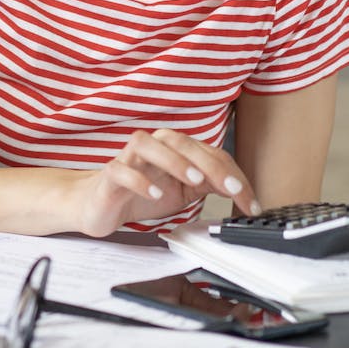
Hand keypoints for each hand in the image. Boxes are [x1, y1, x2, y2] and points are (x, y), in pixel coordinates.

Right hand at [77, 129, 257, 236]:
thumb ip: (208, 185)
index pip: (208, 154)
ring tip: (194, 180)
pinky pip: (121, 170)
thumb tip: (239, 188)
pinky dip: (139, 180)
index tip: (249, 202)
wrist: (99, 205)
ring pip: (147, 144)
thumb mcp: (183, 192)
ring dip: (174, 160)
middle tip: (231, 189)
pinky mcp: (109, 174)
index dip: (232, 175)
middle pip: (181, 143)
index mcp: (174, 149)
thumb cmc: (139, 194)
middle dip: (210, 165)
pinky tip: (153, 194)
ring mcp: (128, 158)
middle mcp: (152, 146)